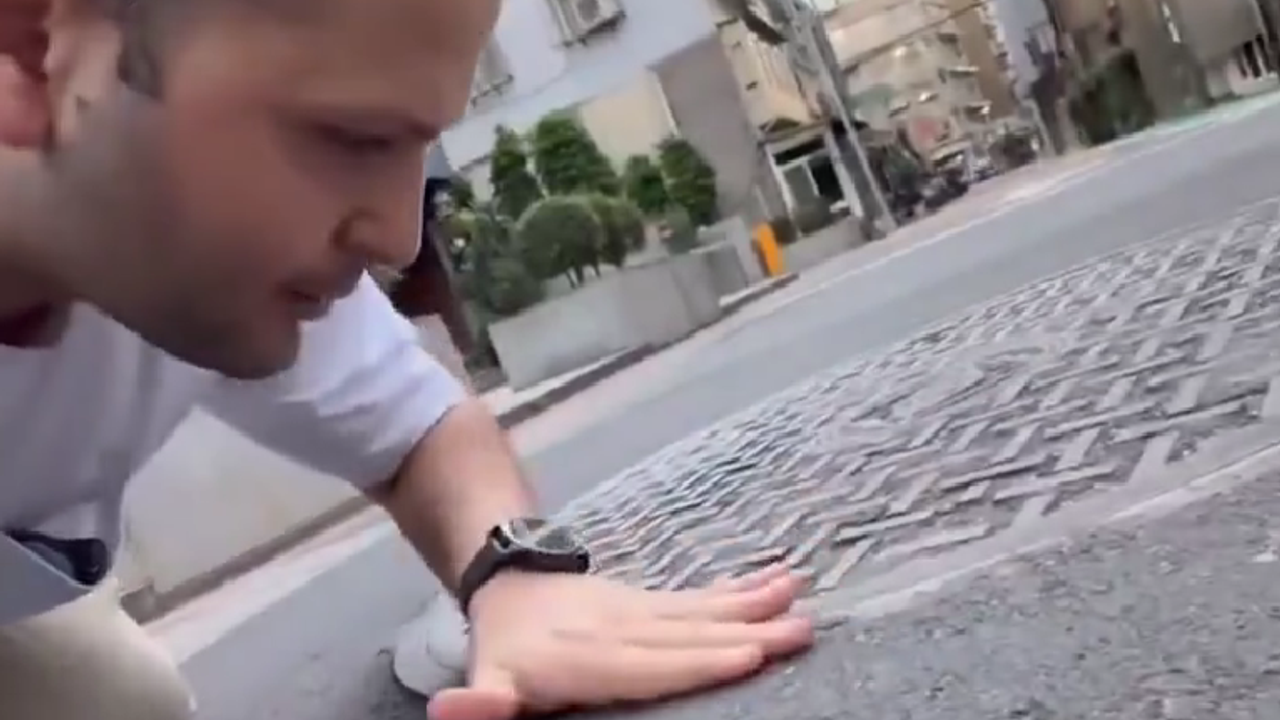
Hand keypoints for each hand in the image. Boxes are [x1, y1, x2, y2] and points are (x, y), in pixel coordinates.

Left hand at [426, 564, 813, 719]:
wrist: (509, 584)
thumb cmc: (506, 651)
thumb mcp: (489, 677)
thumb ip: (485, 699)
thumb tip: (459, 710)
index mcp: (592, 659)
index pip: (652, 664)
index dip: (698, 660)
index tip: (747, 652)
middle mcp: (625, 630)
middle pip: (691, 635)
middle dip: (747, 632)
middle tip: (799, 628)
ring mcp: (644, 611)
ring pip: (704, 610)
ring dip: (754, 605)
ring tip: (797, 595)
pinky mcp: (655, 601)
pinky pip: (702, 597)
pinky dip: (741, 590)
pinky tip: (778, 581)